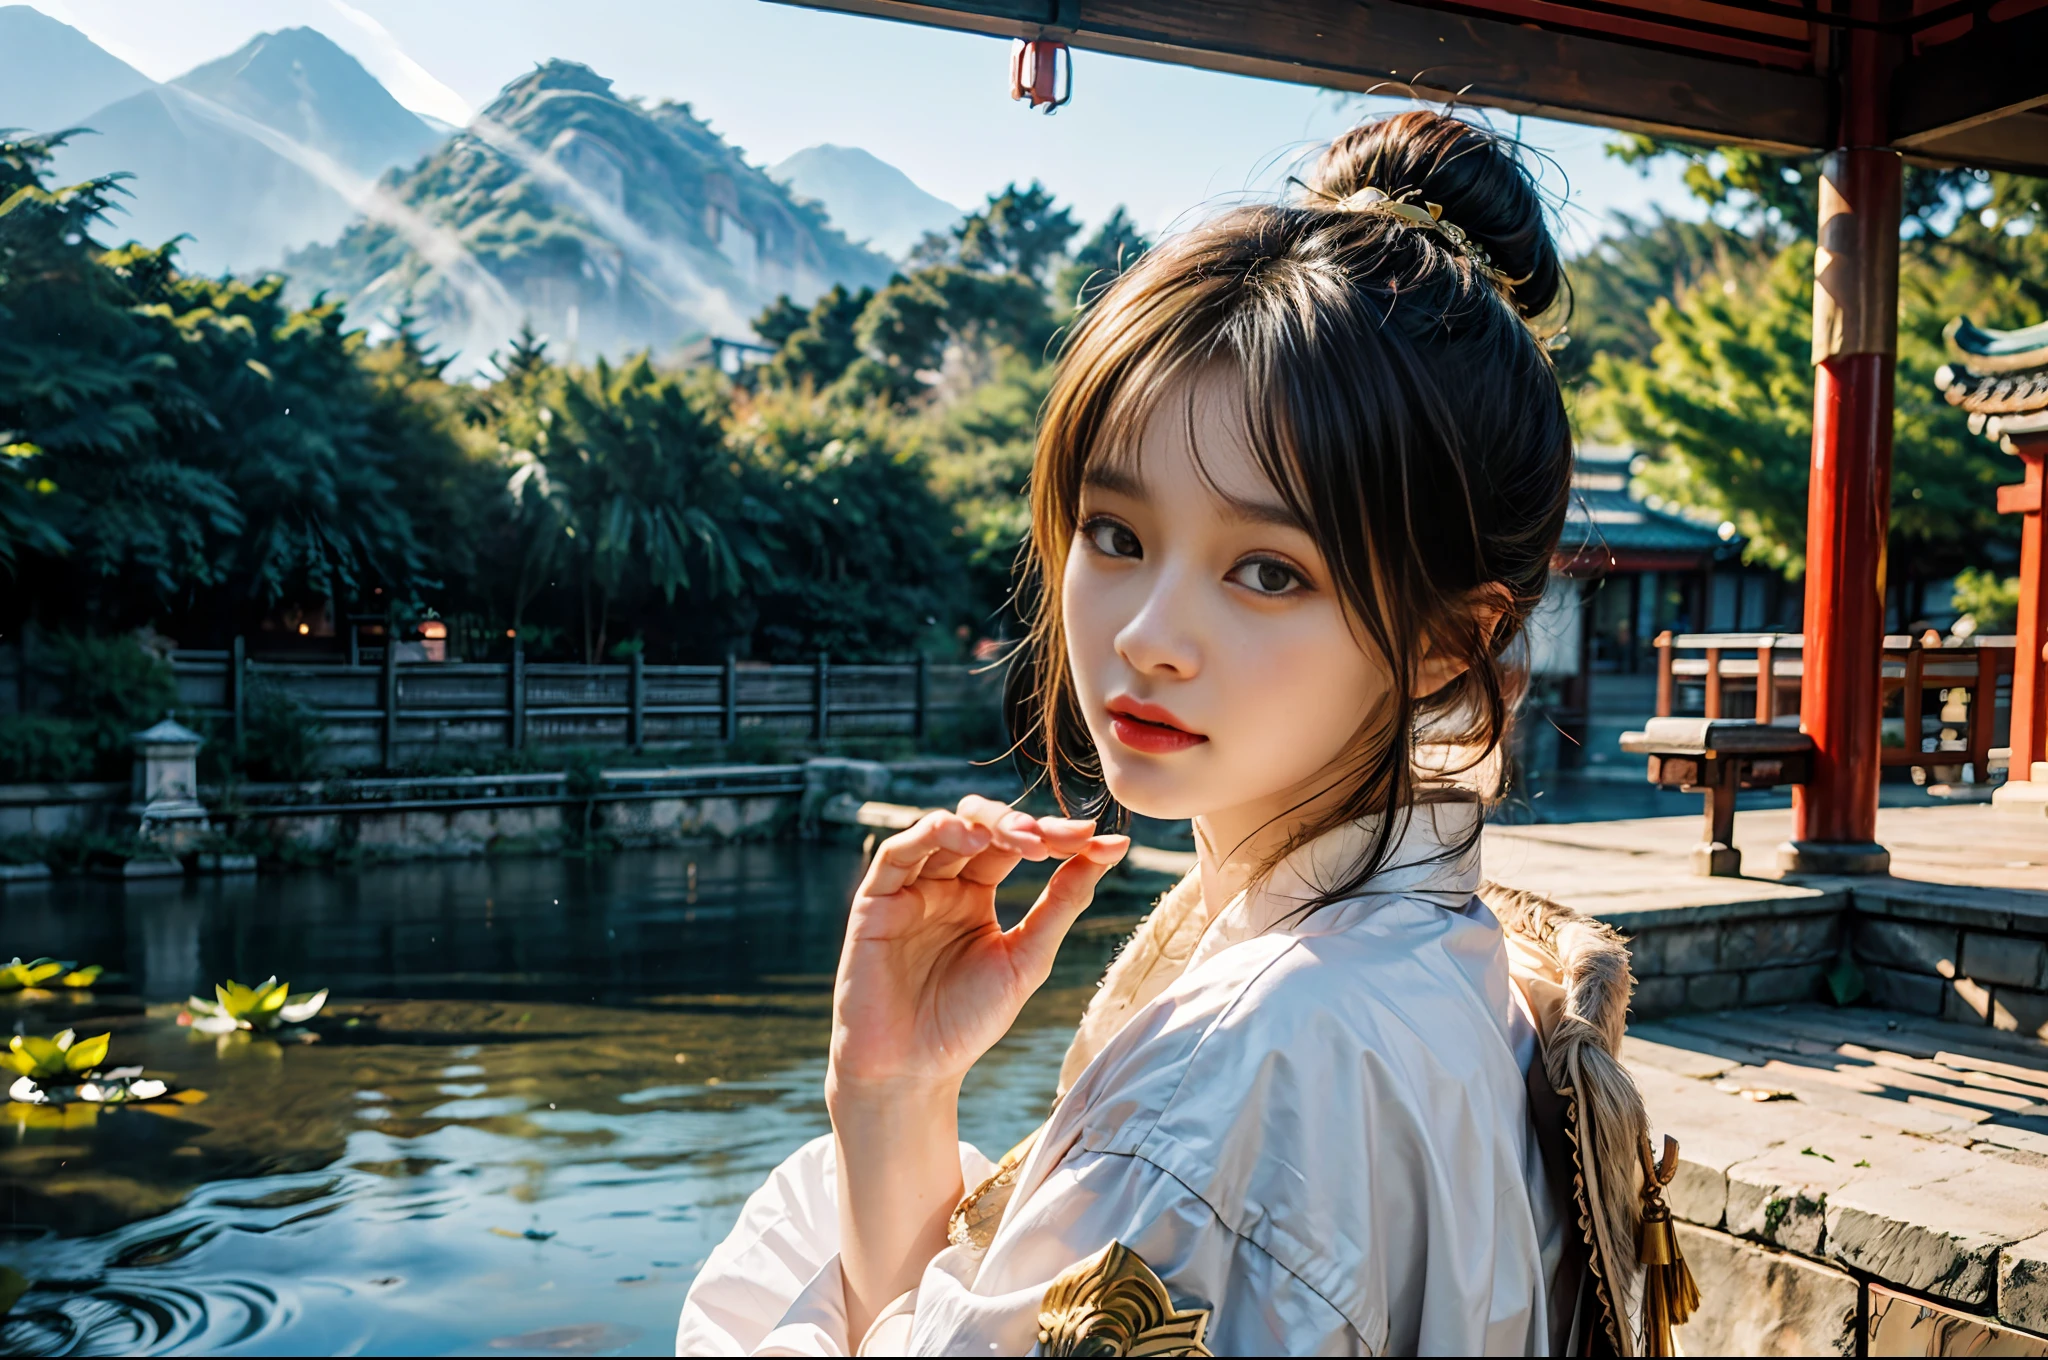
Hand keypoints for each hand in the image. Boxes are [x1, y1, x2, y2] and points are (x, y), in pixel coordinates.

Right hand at [828, 795, 1129, 1097]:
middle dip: (1023, 824)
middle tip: (1061, 839)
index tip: (1098, 840)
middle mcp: (942, 882)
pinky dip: (932, 833)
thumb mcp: (1027, 959)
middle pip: (982, 826)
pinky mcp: (875, 899)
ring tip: (1025, 838)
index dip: (1055, 836)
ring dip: (986, 822)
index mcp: (976, 892)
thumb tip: (1109, 850)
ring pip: (943, 827)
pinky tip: (969, 837)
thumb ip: (1062, 903)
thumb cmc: (967, 1022)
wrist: (911, 1070)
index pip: (1015, 844)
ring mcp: (908, 887)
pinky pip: (897, 852)